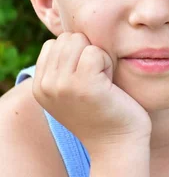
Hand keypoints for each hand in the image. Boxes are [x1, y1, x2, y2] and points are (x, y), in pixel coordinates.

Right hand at [32, 32, 151, 154]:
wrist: (117, 143)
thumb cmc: (104, 110)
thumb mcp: (73, 88)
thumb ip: (65, 66)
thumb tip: (73, 36)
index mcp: (40, 86)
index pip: (55, 43)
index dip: (78, 53)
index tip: (89, 77)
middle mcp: (45, 85)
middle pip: (68, 38)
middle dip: (89, 52)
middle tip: (98, 79)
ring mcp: (61, 85)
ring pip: (80, 41)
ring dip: (99, 57)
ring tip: (103, 81)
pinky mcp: (83, 85)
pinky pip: (95, 51)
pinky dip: (107, 62)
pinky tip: (109, 83)